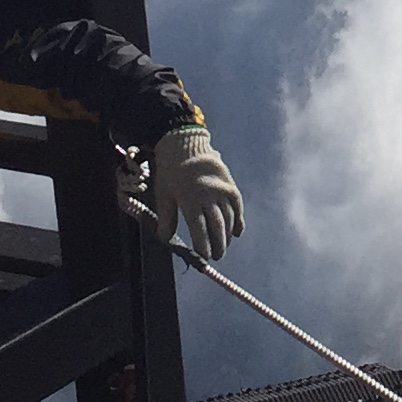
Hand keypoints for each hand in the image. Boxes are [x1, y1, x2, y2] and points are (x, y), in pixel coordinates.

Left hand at [150, 125, 243, 259]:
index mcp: (191, 199)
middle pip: (217, 225)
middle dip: (218, 244)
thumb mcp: (163, 194)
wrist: (185, 144)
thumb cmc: (170, 171)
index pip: (200, 228)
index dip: (203, 245)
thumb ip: (166, 218)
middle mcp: (209, 195)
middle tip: (216, 257)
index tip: (204, 257)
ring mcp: (221, 189)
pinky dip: (238, 220)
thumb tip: (165, 240)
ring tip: (224, 247)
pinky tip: (237, 232)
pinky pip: (237, 206)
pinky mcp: (229, 184)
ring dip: (227, 235)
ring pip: (229, 217)